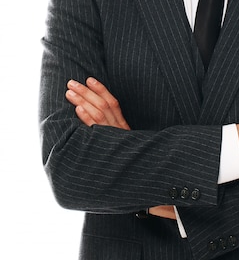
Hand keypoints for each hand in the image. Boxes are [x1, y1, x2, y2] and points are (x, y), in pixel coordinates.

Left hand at [66, 78, 174, 218]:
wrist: (146, 181)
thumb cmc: (135, 164)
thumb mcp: (126, 146)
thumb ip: (116, 134)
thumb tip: (96, 121)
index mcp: (124, 127)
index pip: (113, 102)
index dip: (101, 89)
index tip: (90, 78)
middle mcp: (120, 130)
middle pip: (103, 105)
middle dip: (86, 92)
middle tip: (71, 83)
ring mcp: (115, 138)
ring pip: (99, 114)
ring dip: (83, 101)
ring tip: (70, 92)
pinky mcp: (110, 147)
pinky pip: (98, 131)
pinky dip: (88, 119)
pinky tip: (78, 110)